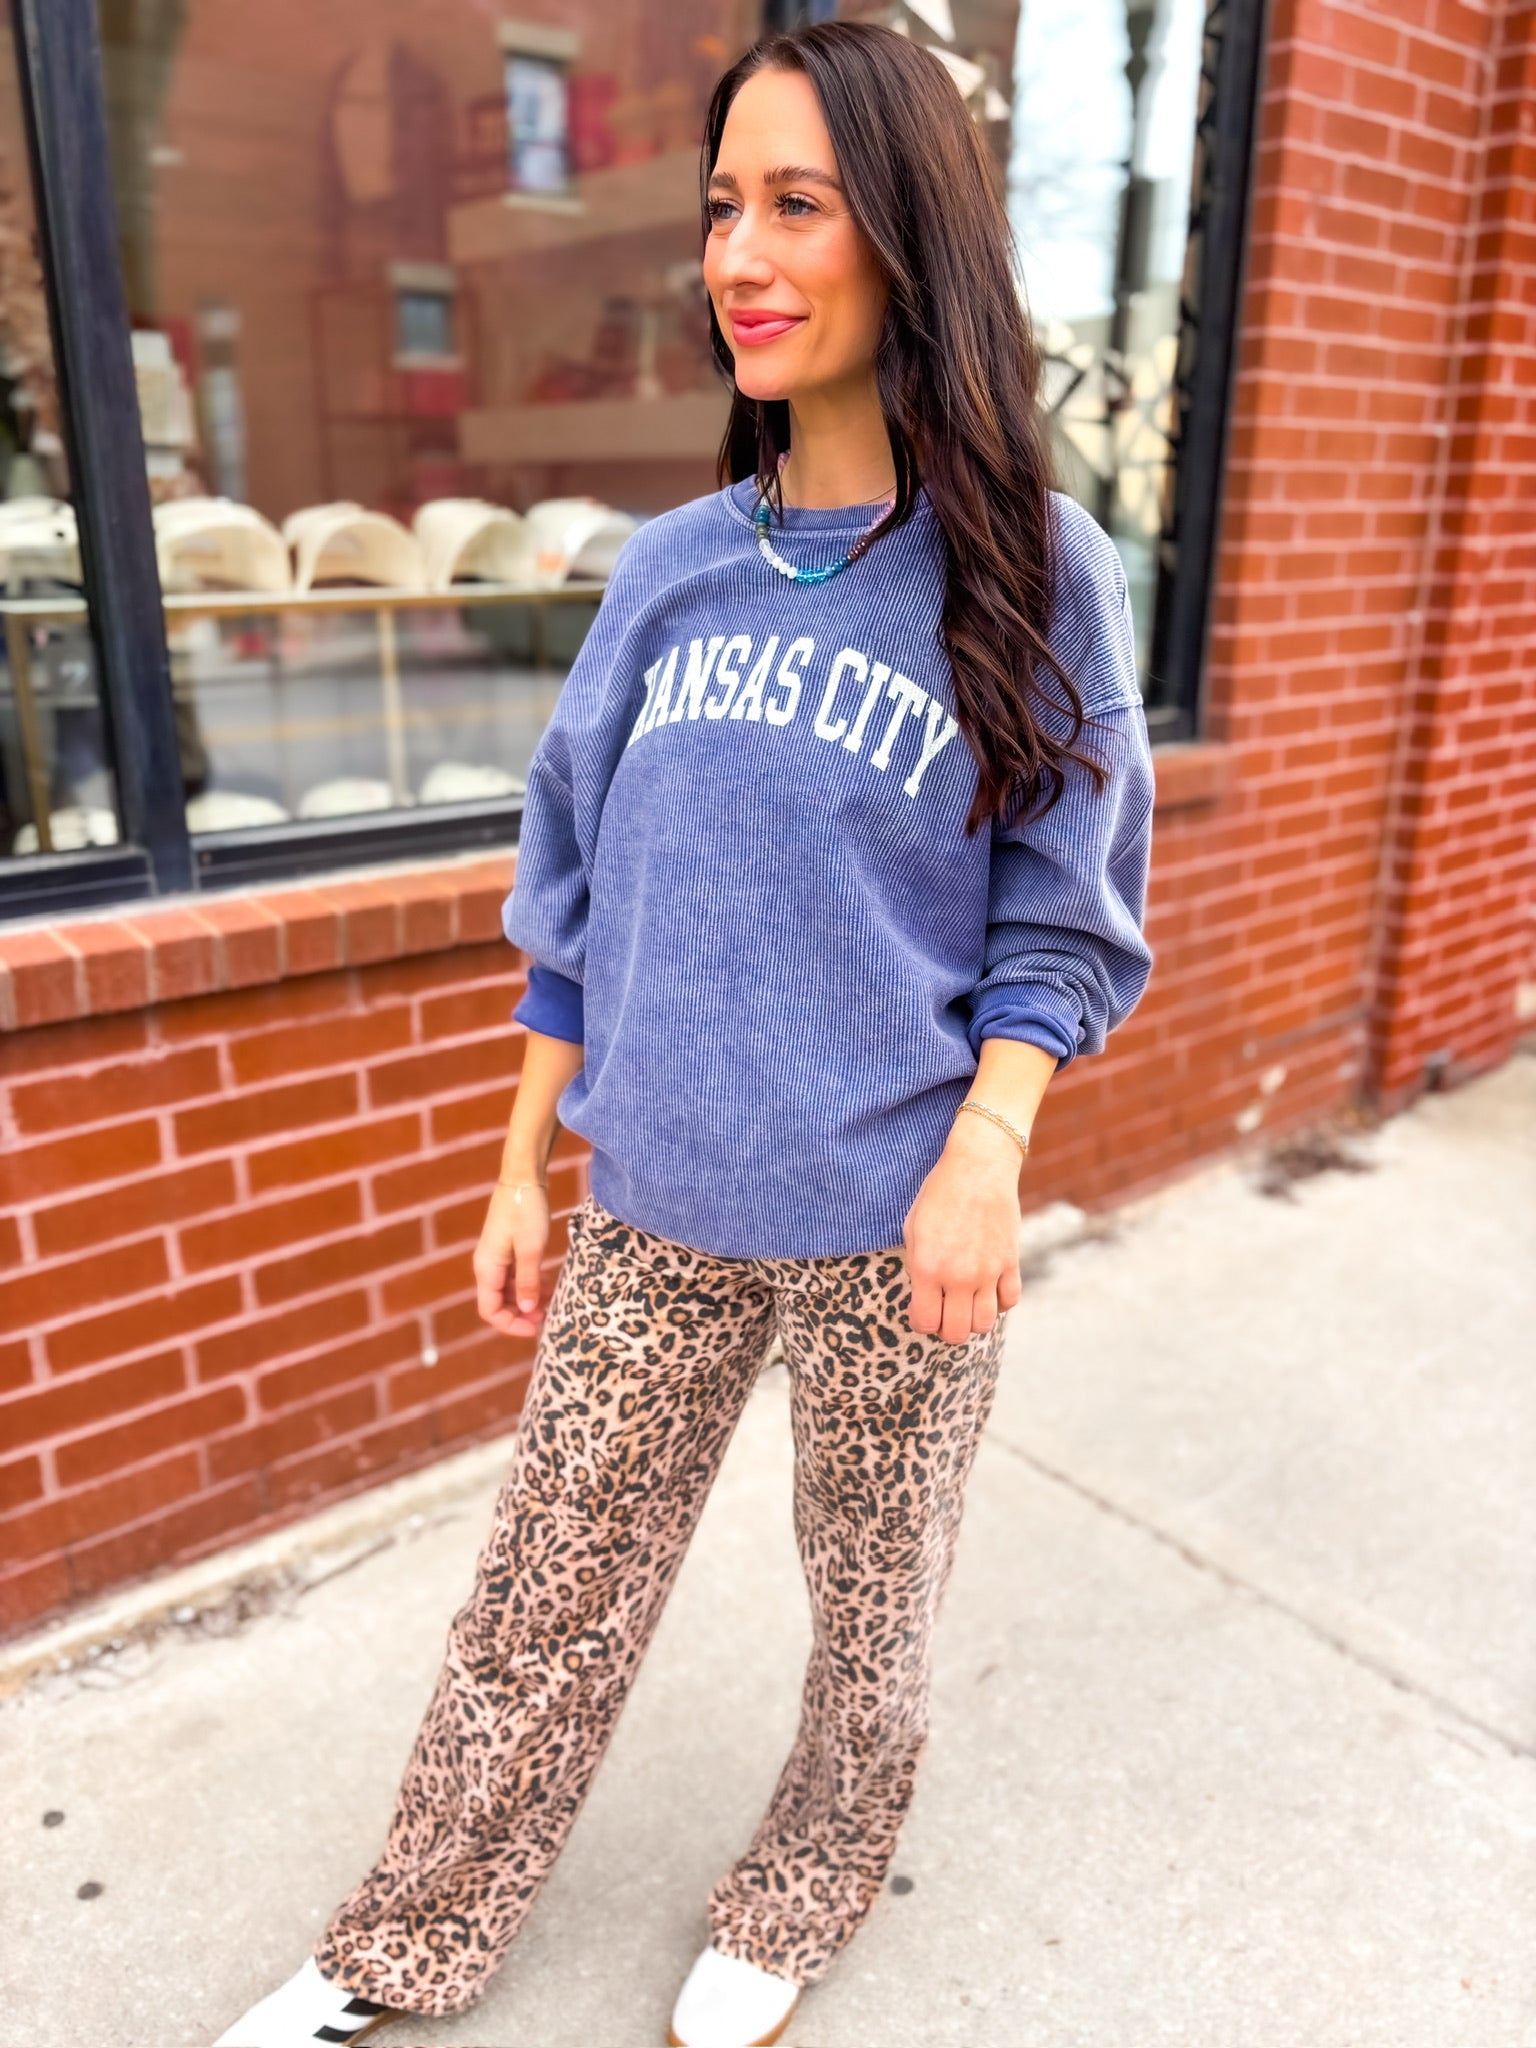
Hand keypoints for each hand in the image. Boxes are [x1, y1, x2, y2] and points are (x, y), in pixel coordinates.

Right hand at [474, 1180, 551, 1336]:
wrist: (523, 1178)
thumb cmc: (526, 1211)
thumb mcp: (531, 1249)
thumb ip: (527, 1282)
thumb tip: (526, 1310)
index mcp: (487, 1269)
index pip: (490, 1311)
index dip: (511, 1324)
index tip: (535, 1327)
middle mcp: (487, 1265)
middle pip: (499, 1302)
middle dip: (522, 1312)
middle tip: (547, 1314)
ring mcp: (497, 1257)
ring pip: (509, 1290)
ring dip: (528, 1298)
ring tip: (551, 1298)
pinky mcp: (507, 1248)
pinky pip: (515, 1275)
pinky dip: (529, 1282)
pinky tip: (548, 1282)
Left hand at [901, 1113, 1023, 1343]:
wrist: (978, 1166)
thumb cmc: (939, 1193)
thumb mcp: (913, 1227)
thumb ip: (916, 1265)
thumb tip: (924, 1293)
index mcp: (927, 1267)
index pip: (925, 1322)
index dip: (921, 1322)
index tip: (922, 1311)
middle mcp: (958, 1276)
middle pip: (955, 1333)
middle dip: (946, 1329)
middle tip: (944, 1312)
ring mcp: (988, 1272)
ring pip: (984, 1324)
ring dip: (973, 1320)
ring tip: (966, 1304)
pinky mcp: (1011, 1262)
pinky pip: (1009, 1301)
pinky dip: (999, 1303)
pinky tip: (989, 1289)